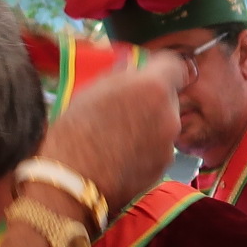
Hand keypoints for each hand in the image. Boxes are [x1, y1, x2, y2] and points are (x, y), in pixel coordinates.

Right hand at [32, 58, 188, 208]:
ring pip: (164, 125)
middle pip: (168, 97)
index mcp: (154, 87)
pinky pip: (158, 150)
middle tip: (123, 109)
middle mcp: (170, 114)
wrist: (72, 180)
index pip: (174, 66)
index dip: (159, 69)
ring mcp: (169, 145)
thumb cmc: (75, 130)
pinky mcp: (163, 168)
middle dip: (151, 100)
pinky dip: (145, 150)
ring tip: (117, 137)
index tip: (144, 75)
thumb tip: (132, 69)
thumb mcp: (93, 89)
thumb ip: (121, 75)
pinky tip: (120, 157)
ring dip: (148, 126)